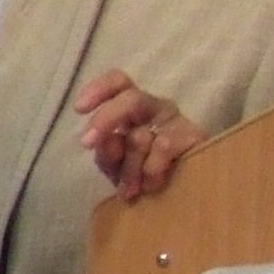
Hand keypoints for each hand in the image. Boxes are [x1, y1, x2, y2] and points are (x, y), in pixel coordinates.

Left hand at [71, 68, 204, 198]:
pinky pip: (162, 147)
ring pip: (140, 136)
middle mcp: (154, 107)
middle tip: (85, 143)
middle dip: (105, 120)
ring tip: (129, 190)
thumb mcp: (116, 164)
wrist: (185, 192)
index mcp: (132, 107)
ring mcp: (176, 120)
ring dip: (129, 167)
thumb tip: (104, 141)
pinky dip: (150, 171)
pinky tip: (150, 186)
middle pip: (130, 99)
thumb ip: (106, 152)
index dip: (99, 89)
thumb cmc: (142, 172)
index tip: (79, 108)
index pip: (118, 82)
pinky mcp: (194, 136)